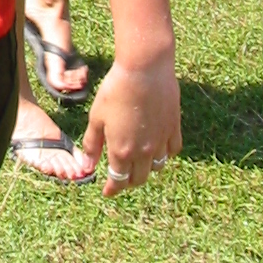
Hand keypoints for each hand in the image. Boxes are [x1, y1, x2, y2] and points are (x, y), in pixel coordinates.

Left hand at [81, 51, 181, 196]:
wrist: (144, 71)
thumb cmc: (115, 91)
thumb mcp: (96, 117)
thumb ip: (92, 144)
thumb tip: (88, 165)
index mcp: (122, 151)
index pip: (118, 180)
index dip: (112, 188)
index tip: (107, 191)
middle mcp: (144, 152)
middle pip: (138, 178)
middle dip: (127, 180)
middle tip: (120, 175)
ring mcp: (161, 142)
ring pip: (157, 167)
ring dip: (146, 169)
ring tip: (138, 162)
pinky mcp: (174, 129)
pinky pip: (172, 151)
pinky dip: (165, 155)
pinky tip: (158, 148)